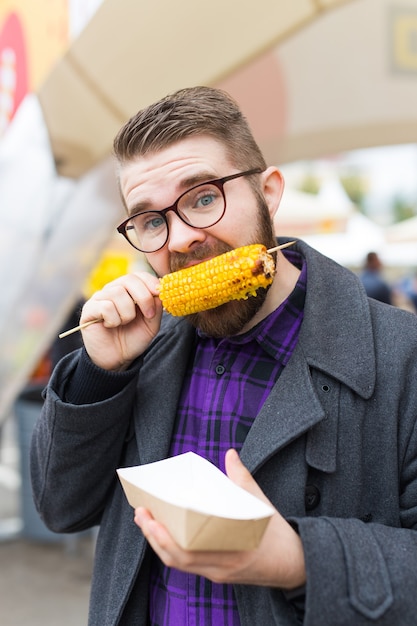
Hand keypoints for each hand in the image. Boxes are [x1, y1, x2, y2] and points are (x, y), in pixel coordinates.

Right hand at [79, 271, 162, 370]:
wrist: (117, 359)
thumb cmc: (133, 339)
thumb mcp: (151, 324)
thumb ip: (156, 307)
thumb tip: (159, 292)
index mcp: (128, 291)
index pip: (139, 275)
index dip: (150, 282)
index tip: (159, 294)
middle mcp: (113, 290)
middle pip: (129, 280)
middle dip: (144, 297)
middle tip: (149, 315)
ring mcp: (99, 298)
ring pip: (118, 294)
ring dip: (127, 314)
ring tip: (123, 324)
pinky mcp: (89, 309)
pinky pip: (106, 307)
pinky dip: (114, 320)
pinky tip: (110, 326)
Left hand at [134, 449, 305, 589]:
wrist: (296, 564)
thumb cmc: (277, 533)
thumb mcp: (261, 503)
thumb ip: (242, 478)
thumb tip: (230, 453)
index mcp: (231, 550)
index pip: (187, 550)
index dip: (164, 536)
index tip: (150, 516)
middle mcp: (221, 567)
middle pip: (176, 558)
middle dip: (154, 536)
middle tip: (141, 513)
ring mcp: (218, 573)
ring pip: (179, 564)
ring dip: (159, 543)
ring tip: (147, 520)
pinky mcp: (218, 575)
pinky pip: (189, 566)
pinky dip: (173, 549)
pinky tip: (165, 532)